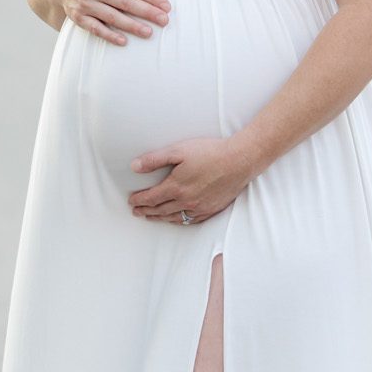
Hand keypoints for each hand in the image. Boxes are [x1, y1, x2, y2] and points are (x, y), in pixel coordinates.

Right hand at [55, 0, 170, 43]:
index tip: (167, 6)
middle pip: (126, 3)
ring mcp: (85, 3)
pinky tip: (123, 41)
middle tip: (164, 21)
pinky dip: (108, 35)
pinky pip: (95, 28)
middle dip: (147, 13)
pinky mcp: (77, 16)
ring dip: (132, 26)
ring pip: (113, 17)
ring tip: (149, 33)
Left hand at [129, 135, 254, 223]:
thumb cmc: (211, 152)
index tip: (131, 201)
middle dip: (146, 211)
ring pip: (174, 217)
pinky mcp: (211, 209)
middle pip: (160, 210)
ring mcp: (200, 207)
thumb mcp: (179, 150)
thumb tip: (134, 167)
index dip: (139, 200)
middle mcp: (186, 201)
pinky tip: (176, 219)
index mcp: (176, 187)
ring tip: (151, 217)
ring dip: (159, 218)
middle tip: (136, 211)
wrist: (240, 160)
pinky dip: (179, 221)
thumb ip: (154, 159)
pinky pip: (191, 220)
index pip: (151, 198)